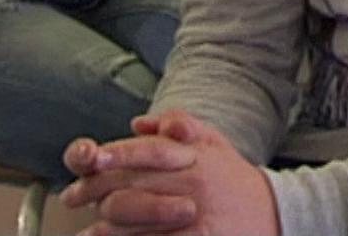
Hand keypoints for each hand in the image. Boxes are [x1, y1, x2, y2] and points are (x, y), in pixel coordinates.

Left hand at [62, 110, 277, 235]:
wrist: (275, 213)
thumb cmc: (235, 179)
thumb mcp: (214, 143)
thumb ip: (179, 125)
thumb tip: (138, 122)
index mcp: (193, 157)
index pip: (146, 150)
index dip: (113, 154)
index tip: (88, 159)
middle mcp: (191, 183)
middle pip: (133, 184)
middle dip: (96, 191)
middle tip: (71, 197)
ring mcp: (193, 215)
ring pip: (138, 218)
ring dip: (106, 225)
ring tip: (85, 229)